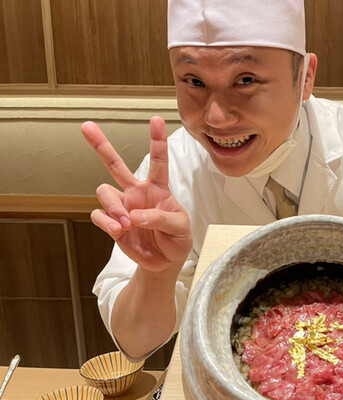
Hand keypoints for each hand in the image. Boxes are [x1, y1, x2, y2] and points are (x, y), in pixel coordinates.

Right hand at [81, 116, 192, 274]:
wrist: (165, 262)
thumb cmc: (177, 239)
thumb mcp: (180, 227)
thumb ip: (161, 218)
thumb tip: (134, 215)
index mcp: (158, 189)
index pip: (158, 161)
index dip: (157, 140)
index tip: (156, 119)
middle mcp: (137, 193)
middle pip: (115, 165)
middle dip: (101, 145)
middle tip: (87, 126)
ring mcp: (123, 207)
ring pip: (104, 192)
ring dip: (113, 207)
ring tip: (126, 223)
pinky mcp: (112, 223)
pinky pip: (100, 216)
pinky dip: (107, 222)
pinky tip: (119, 230)